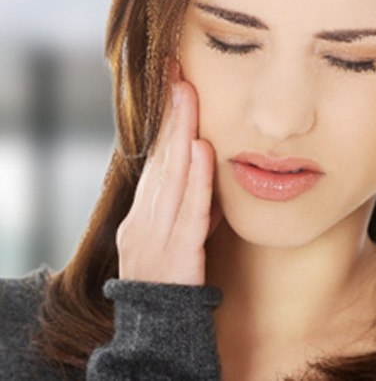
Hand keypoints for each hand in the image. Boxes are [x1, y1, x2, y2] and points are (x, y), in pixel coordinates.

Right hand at [116, 68, 220, 284]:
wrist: (161, 329)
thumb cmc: (177, 273)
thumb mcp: (180, 228)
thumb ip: (191, 195)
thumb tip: (207, 155)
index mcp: (145, 209)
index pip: (156, 155)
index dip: (166, 117)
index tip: (174, 79)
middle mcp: (144, 217)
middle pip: (160, 157)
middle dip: (170, 112)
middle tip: (177, 70)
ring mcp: (156, 236)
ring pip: (170, 176)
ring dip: (178, 131)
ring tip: (186, 94)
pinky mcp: (176, 256)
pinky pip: (187, 212)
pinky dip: (194, 179)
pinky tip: (200, 150)